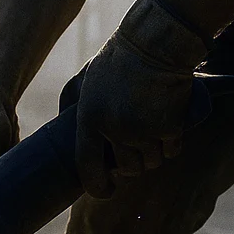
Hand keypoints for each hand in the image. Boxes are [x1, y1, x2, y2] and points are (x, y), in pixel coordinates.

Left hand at [75, 0, 209, 198]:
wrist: (155, 43)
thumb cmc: (119, 60)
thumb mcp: (86, 79)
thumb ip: (73, 104)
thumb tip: (59, 128)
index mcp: (90, 119)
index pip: (88, 167)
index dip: (98, 186)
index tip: (107, 190)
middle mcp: (115, 129)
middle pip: (129, 169)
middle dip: (135, 161)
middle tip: (137, 143)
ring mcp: (143, 130)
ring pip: (152, 162)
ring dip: (154, 152)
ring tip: (153, 129)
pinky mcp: (169, 127)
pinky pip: (172, 150)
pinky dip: (173, 143)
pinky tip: (170, 125)